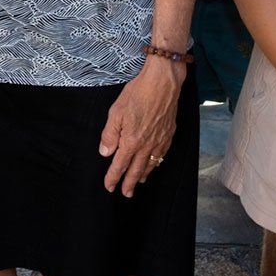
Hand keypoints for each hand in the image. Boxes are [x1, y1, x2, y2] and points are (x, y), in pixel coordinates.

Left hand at [100, 58, 182, 197]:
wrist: (163, 82)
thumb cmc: (138, 93)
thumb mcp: (115, 112)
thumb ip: (110, 135)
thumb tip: (105, 153)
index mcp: (132, 141)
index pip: (120, 165)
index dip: (113, 177)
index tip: (109, 187)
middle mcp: (147, 144)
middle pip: (136, 169)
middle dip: (129, 183)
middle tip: (125, 194)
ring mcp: (160, 140)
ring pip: (151, 164)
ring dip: (143, 174)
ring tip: (138, 182)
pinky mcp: (169, 133)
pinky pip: (162, 154)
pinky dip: (157, 163)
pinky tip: (154, 163)